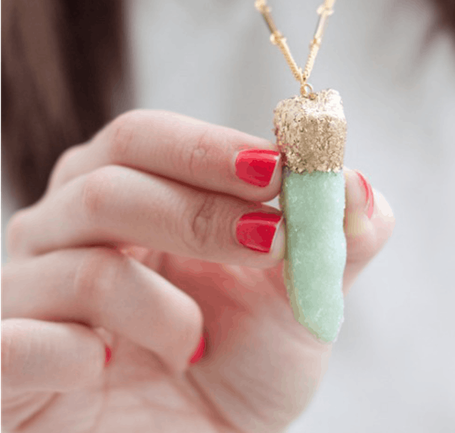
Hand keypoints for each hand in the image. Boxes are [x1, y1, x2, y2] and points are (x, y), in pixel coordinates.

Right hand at [1, 110, 394, 432]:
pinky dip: (84, 355)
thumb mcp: (296, 306)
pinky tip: (112, 370)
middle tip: (269, 242)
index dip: (213, 149)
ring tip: (197, 344)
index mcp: (126, 197)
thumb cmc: (233, 371)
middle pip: (109, 181)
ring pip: (83, 264)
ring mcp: (24, 295)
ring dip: (163, 306)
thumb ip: (332, 244)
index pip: (148, 139)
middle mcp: (63, 233)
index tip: (282, 168)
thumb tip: (363, 188)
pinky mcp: (2, 362)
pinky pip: (23, 341)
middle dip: (201, 212)